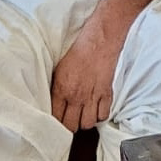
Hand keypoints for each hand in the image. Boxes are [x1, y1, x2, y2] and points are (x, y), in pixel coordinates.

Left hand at [51, 0, 159, 131]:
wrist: (102, 34)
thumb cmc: (80, 46)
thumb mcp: (59, 66)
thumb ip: (56, 87)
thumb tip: (52, 101)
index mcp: (61, 88)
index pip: (54, 118)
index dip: (54, 123)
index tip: (56, 121)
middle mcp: (76, 95)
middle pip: (70, 125)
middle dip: (69, 124)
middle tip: (70, 118)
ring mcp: (93, 95)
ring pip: (87, 123)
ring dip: (85, 120)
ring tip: (84, 113)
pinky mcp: (107, 92)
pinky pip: (103, 114)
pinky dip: (100, 114)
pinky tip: (97, 107)